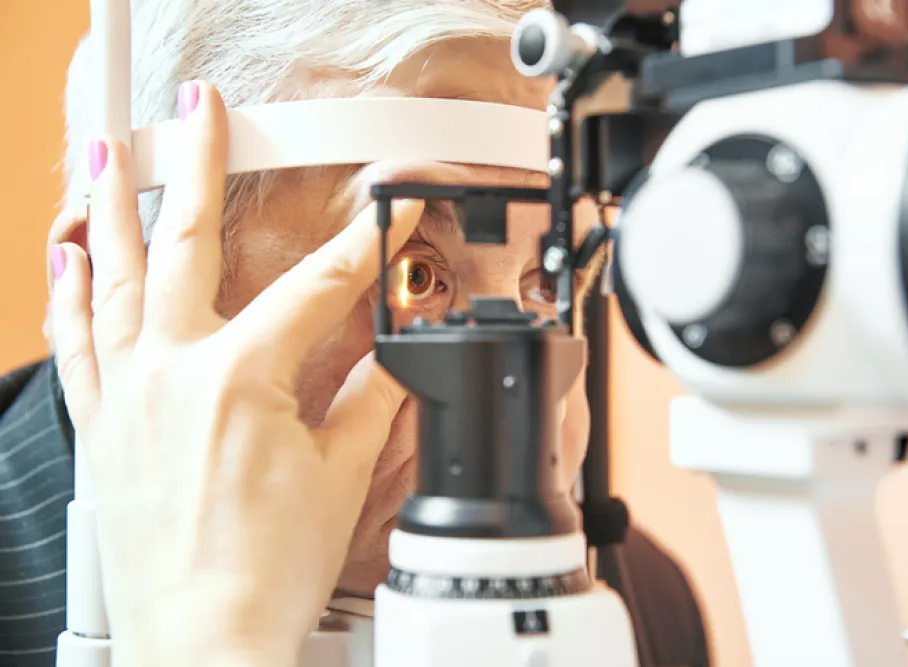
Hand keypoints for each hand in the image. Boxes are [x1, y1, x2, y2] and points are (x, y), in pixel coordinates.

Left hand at [48, 81, 423, 666]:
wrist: (203, 646)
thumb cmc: (264, 575)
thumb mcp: (341, 477)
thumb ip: (373, 400)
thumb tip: (400, 356)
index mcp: (242, 379)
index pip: (318, 290)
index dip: (363, 249)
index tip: (386, 218)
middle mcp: (172, 373)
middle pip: (188, 247)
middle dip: (197, 168)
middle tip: (199, 113)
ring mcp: (127, 397)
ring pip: (112, 280)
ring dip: (112, 211)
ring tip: (106, 156)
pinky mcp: (102, 428)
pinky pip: (74, 343)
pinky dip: (68, 293)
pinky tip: (68, 257)